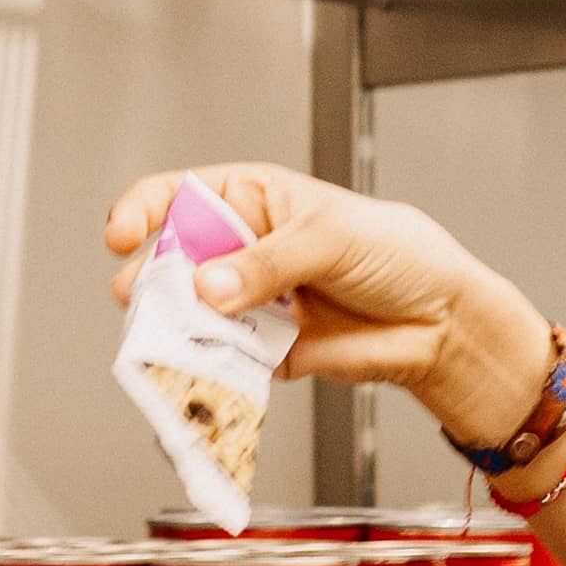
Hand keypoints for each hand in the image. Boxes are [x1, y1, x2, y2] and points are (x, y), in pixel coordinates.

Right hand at [104, 164, 543, 442]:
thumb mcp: (332, 238)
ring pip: (188, 316)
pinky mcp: (261, 350)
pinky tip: (209, 370)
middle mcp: (243, 250)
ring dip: (175, 330)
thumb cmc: (400, 256)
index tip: (124, 235)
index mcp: (254, 200)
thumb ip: (268, 262)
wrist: (441, 322)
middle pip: (172, 262)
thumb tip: (211, 284)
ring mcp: (248, 302)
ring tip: (176, 339)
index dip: (142, 211)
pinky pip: (220, 361)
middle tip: (148, 299)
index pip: (179, 195)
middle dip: (154, 281)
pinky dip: (208, 368)